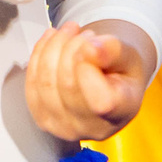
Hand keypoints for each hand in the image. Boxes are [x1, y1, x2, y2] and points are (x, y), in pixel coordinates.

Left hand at [26, 20, 154, 139]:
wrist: (109, 86)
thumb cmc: (122, 73)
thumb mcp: (129, 56)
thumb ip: (113, 51)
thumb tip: (91, 49)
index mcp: (120, 113)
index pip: (100, 100)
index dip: (88, 66)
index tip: (93, 44)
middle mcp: (91, 128)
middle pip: (67, 84)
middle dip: (72, 47)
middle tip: (86, 34)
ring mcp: (64, 127)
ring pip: (45, 82)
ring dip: (53, 47)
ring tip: (70, 32)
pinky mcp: (43, 119)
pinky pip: (31, 84)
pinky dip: (38, 55)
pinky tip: (52, 40)